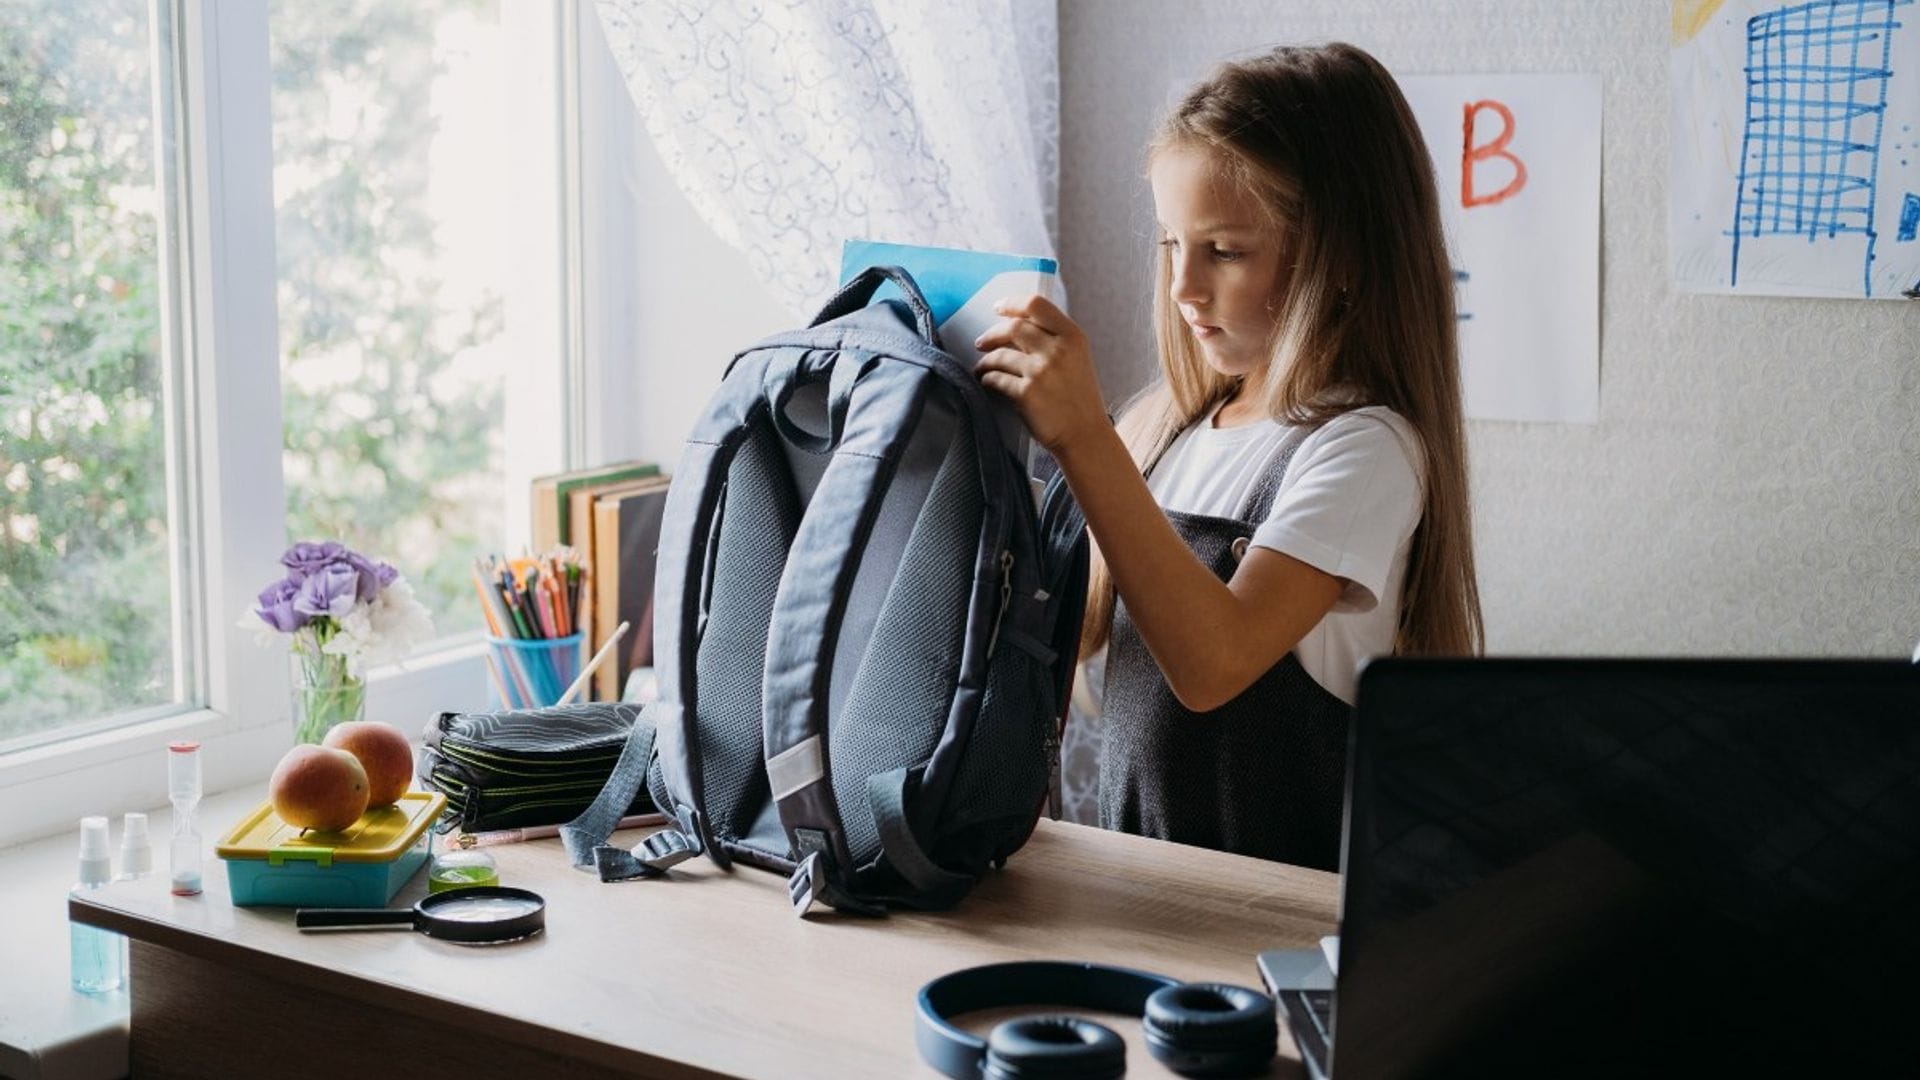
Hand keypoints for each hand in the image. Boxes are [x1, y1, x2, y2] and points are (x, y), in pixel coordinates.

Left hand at [973, 294, 1109, 455]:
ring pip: (1000, 355)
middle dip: (992, 334)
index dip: (1012, 303)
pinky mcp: (1026, 394)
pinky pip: (995, 379)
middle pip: (1013, 327)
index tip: (998, 308)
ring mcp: (1041, 372)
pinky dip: (987, 379)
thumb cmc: (1079, 398)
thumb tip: (1016, 324)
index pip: (1036, 304)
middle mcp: (1058, 350)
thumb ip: (1054, 338)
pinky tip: (987, 382)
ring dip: (985, 361)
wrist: (1085, 435)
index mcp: (1073, 336)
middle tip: (981, 342)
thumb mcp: (1077, 358)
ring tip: (982, 367)